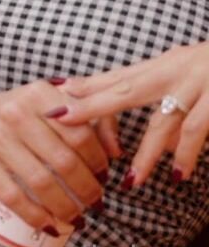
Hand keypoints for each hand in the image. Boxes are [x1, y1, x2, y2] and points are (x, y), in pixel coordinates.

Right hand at [0, 78, 120, 233]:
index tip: (104, 177)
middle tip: (97, 203)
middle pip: (64, 161)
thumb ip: (88, 116)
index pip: (80, 132)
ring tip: (79, 219)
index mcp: (38, 94)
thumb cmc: (16, 115)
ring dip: (66, 207)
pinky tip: (51, 226)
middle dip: (87, 190)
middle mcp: (14, 112)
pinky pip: (13, 196)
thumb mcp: (48, 104)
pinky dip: (36, 216)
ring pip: (41, 182)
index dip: (99, 161)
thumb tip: (118, 152)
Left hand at [57, 41, 208, 187]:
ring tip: (130, 181)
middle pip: (128, 89)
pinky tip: (177, 175)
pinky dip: (188, 153)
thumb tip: (138, 124)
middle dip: (93, 105)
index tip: (52, 96)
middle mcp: (179, 71)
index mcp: (166, 65)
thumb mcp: (186, 71)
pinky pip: (199, 130)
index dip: (86, 85)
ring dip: (148, 152)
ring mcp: (202, 86)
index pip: (119, 76)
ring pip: (167, 122)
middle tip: (61, 119)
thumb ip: (161, 93)